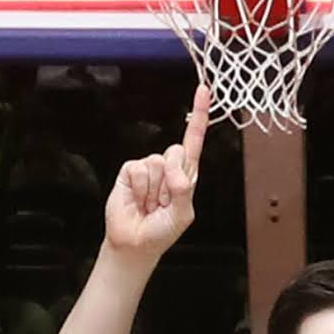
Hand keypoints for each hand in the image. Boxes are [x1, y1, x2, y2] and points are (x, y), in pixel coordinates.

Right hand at [104, 88, 214, 259]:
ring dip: (153, 190)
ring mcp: (148, 167)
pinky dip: (139, 188)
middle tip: (162, 202)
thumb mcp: (182, 213)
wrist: (134, 243)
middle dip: (171, 178)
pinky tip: (137, 200)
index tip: (204, 90)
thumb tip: (171, 163)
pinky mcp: (129, 171)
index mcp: (186, 174)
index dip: (198, 116)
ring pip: (156, 162)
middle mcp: (168, 167)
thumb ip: (182, 188)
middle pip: (176, 151)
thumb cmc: (162, 231)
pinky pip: (138, 169)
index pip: (194, 140)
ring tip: (148, 204)